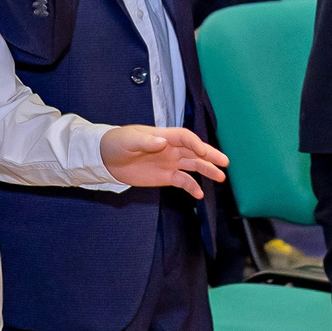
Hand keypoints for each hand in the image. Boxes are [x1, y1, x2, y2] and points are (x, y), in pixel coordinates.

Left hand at [99, 125, 229, 196]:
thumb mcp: (129, 140)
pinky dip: (191, 187)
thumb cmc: (117, 142)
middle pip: (195, 151)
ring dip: (206, 170)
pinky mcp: (165, 177)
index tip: (203, 151)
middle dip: (210, 155)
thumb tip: (162, 141)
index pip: (185, 138)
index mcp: (164, 136)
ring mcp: (169, 163)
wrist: (107, 158)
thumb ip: (145, 141)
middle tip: (225, 162)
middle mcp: (171, 149)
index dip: (195, 143)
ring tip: (220, 177)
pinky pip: (182, 181)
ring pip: (193, 165)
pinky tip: (199, 194)